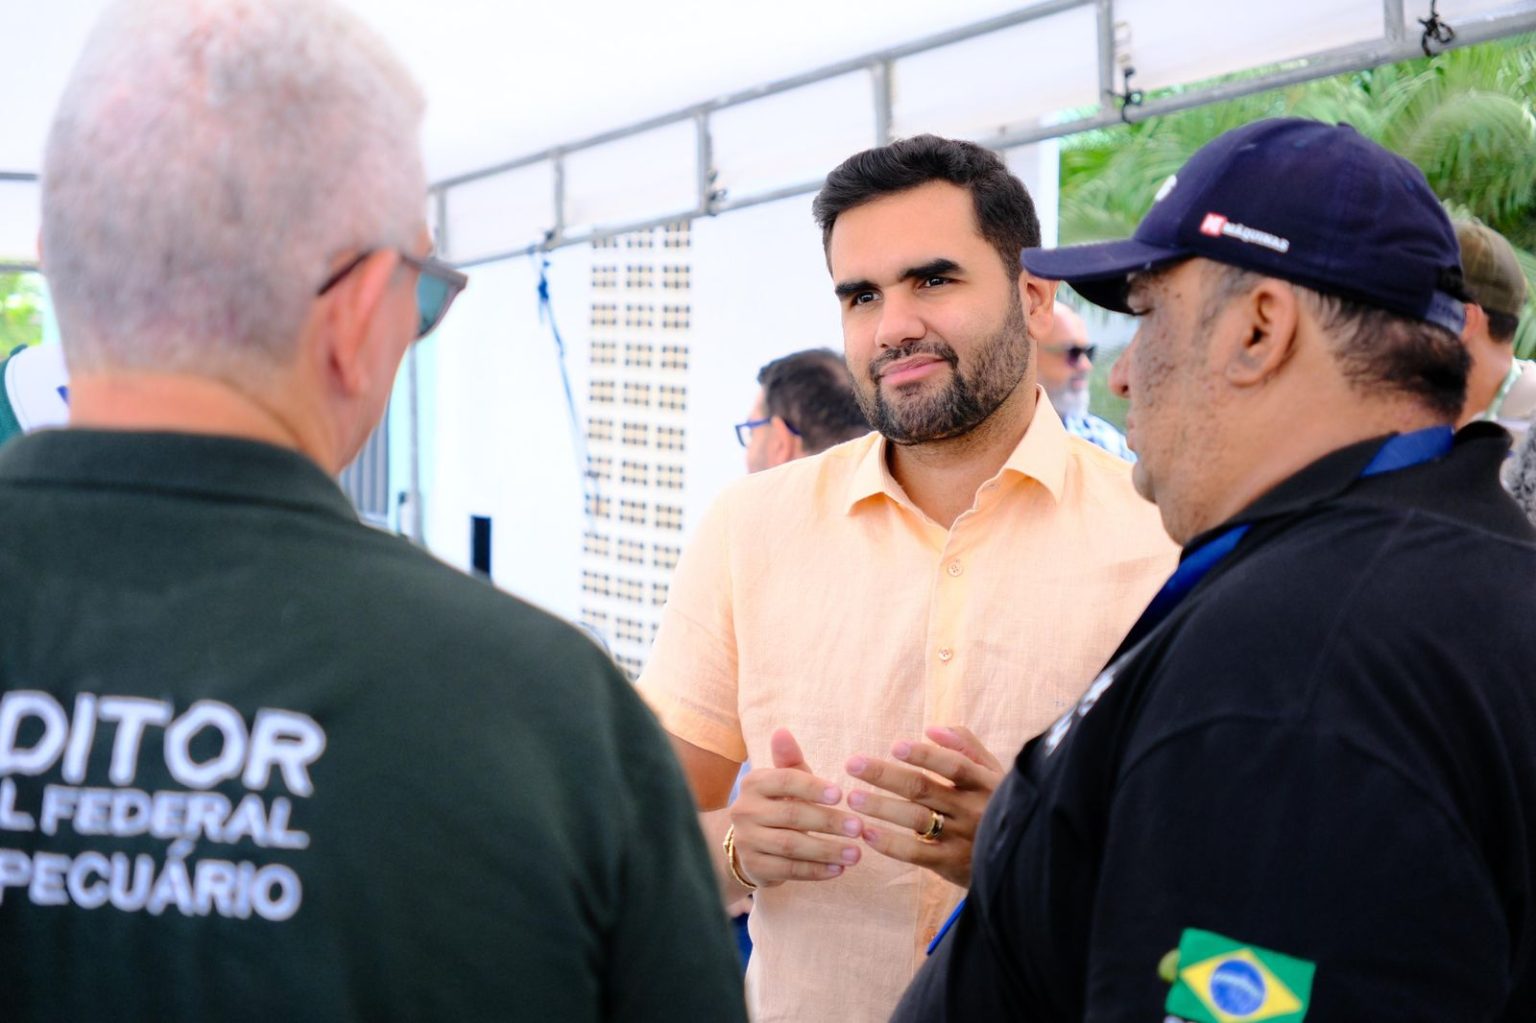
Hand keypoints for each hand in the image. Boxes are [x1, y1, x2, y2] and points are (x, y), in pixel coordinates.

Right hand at [728, 728, 864, 887]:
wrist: (747, 844)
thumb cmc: (777, 804)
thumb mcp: (784, 781)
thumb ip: (789, 759)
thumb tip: (782, 731)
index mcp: (754, 783)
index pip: (784, 780)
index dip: (813, 787)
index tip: (841, 794)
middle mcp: (745, 810)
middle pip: (791, 815)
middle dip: (828, 821)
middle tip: (859, 827)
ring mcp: (747, 841)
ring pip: (791, 846)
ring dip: (827, 850)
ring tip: (856, 853)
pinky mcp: (755, 867)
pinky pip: (789, 870)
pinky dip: (817, 871)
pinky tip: (840, 869)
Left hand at [844, 725, 1003, 887]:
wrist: (1022, 860)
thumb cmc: (998, 805)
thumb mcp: (994, 774)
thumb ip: (966, 747)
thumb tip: (932, 729)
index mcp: (985, 783)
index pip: (953, 765)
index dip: (925, 755)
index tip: (895, 746)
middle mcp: (974, 809)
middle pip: (923, 789)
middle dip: (884, 775)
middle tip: (852, 764)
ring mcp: (962, 838)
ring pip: (915, 819)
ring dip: (881, 807)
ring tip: (853, 798)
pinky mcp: (950, 864)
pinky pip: (915, 853)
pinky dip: (890, 843)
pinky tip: (868, 832)